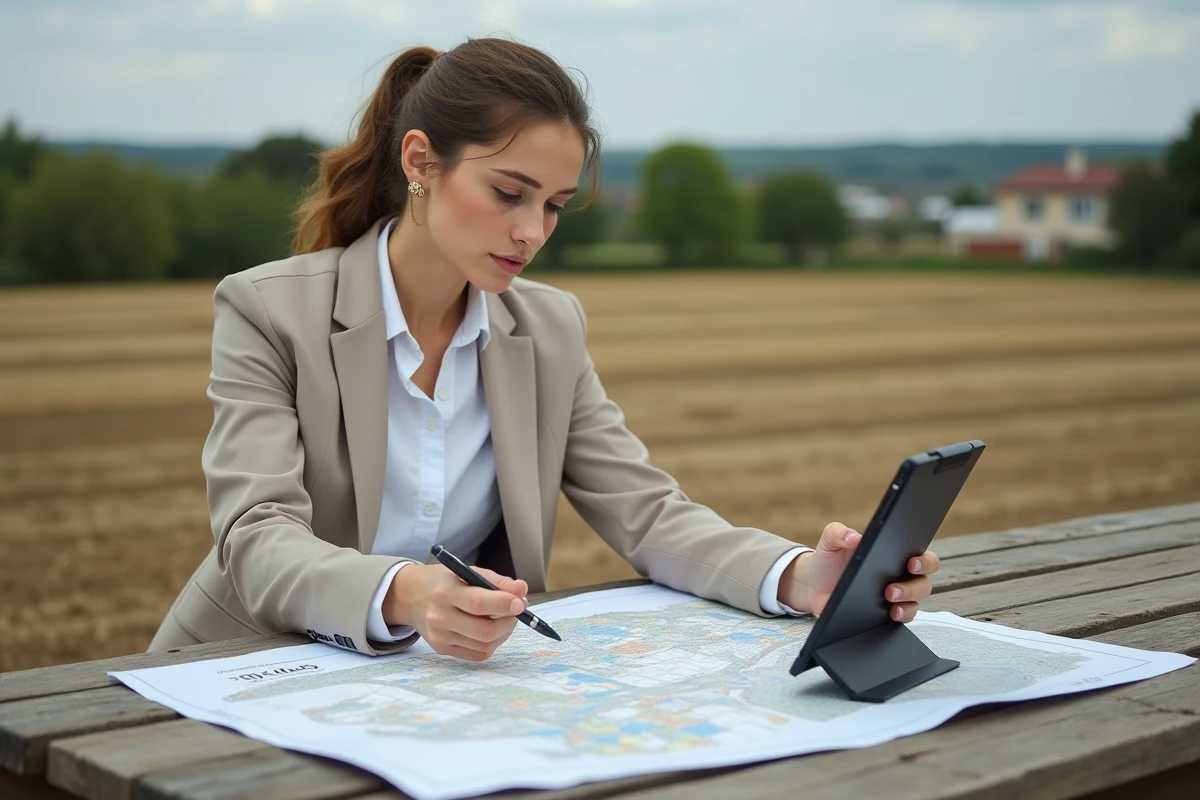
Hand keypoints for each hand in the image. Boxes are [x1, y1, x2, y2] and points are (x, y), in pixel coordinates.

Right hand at [382, 563, 528, 660]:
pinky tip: (492, 630)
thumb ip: (495, 580)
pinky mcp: (442, 649)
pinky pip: (478, 654)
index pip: (478, 603)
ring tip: (505, 618)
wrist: (409, 596)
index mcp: (445, 592)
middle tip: (517, 610)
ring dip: (504, 632)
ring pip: (484, 644)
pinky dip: (492, 643)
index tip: (521, 602)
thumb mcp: (465, 571)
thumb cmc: (442, 581)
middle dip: (509, 622)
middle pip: (483, 630)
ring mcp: (440, 637)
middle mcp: (440, 617)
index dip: (503, 604)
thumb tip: (522, 591)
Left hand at [778, 522, 939, 622]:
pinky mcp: (886, 615)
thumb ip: (838, 533)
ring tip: (889, 599)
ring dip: (907, 601)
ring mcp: (894, 597)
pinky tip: (891, 614)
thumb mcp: (830, 542)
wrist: (813, 587)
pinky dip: (902, 616)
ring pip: (916, 602)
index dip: (924, 561)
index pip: (920, 556)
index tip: (912, 562)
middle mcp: (898, 576)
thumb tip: (852, 537)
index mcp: (892, 555)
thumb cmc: (828, 561)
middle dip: (913, 586)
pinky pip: (904, 618)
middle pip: (923, 582)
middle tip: (891, 588)